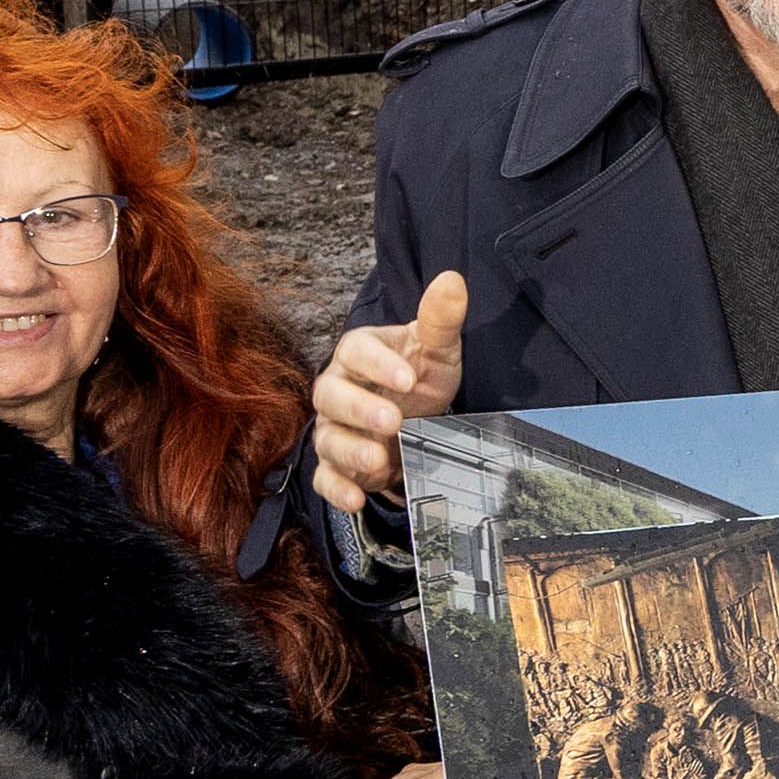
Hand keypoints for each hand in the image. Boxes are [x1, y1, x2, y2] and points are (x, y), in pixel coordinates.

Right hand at [310, 272, 470, 517]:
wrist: (417, 419)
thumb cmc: (419, 376)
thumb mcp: (436, 349)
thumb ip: (440, 319)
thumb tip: (452, 280)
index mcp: (358, 354)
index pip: (357, 351)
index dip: (379, 365)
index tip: (409, 377)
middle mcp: (338, 390)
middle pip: (332, 396)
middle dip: (360, 409)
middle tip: (394, 420)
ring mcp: (334, 429)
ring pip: (328, 439)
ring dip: (350, 451)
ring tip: (378, 459)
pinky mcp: (336, 464)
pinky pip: (327, 477)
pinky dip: (338, 489)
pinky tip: (356, 499)